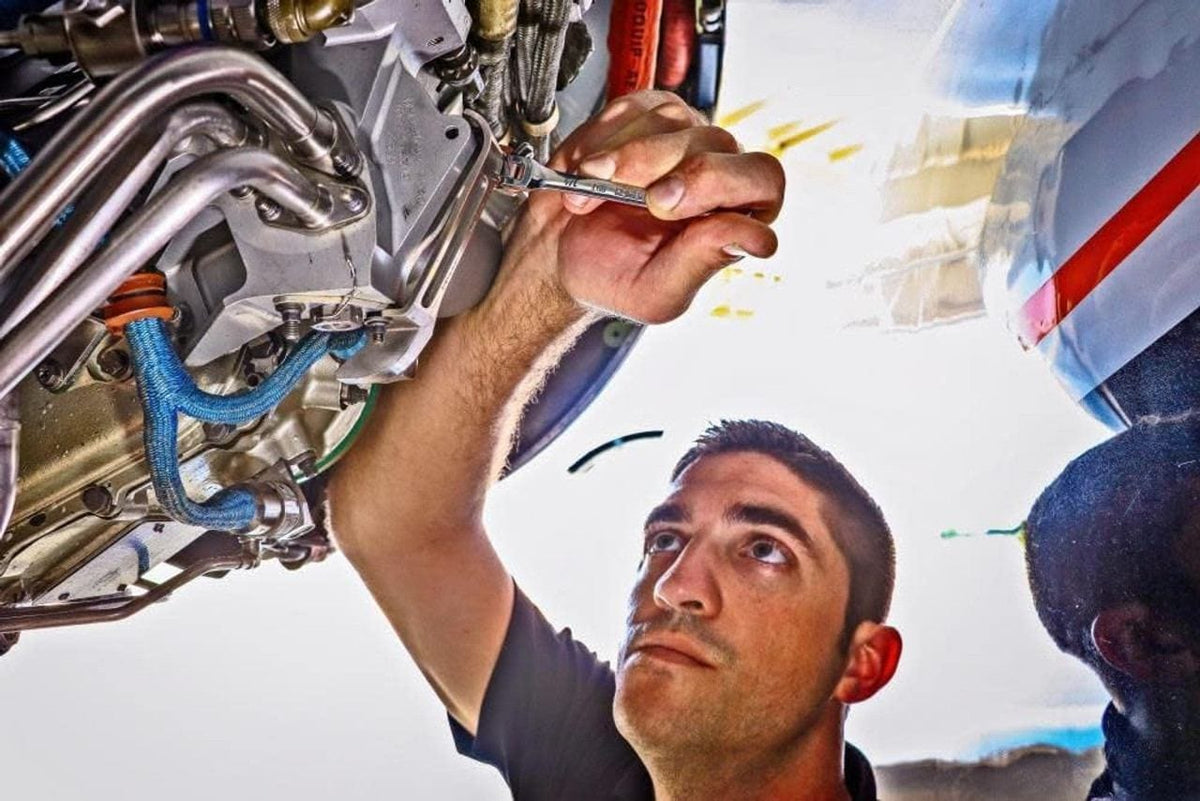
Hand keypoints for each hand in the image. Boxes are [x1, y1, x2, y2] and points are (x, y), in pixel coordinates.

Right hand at [507, 91, 785, 324]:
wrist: (556, 256)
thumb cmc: (611, 276)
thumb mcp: (655, 293)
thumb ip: (702, 264)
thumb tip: (757, 238)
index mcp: (733, 216)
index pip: (764, 181)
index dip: (719, 186)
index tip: (664, 206)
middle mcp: (715, 172)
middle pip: (719, 144)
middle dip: (672, 168)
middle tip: (638, 197)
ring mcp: (682, 137)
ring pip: (673, 122)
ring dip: (624, 158)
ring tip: (588, 191)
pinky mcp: (645, 115)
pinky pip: (633, 108)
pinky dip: (601, 138)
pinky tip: (585, 168)